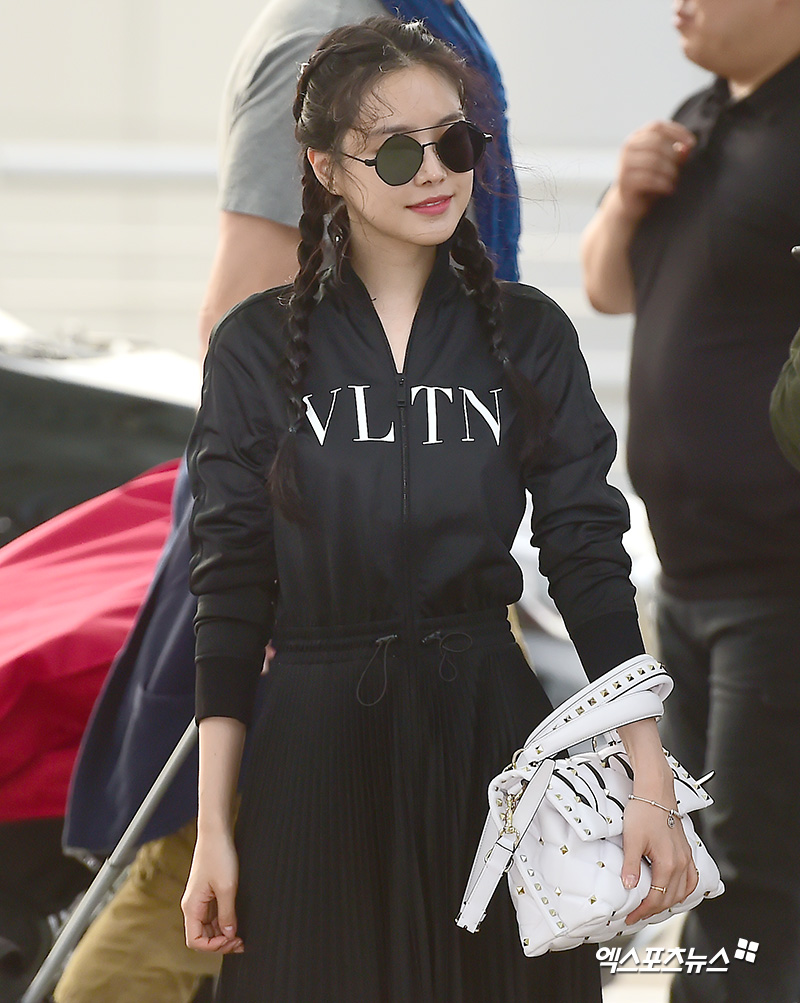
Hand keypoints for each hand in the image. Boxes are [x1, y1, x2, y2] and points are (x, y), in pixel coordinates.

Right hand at [181, 831, 243, 952]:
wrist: (216, 833)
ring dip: (223, 934)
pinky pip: (213, 916)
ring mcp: (200, 900)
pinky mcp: (207, 894)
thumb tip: (229, 935)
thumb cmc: (218, 856)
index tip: (231, 940)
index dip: (213, 946)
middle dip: (220, 943)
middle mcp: (192, 906)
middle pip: (202, 937)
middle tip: (240, 942)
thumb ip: (227, 914)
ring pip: (208, 928)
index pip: (195, 941)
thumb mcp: (227, 887)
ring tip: (240, 936)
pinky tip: (236, 922)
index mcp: (191, 907)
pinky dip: (223, 922)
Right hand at [612, 120, 695, 223]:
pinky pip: (648, 179)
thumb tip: (687, 147)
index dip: (676, 132)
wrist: (630, 205)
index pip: (657, 126)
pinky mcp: (624, 181)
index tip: (692, 144)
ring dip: (669, 172)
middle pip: (657, 142)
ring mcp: (624, 164)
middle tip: (679, 169)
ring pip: (653, 160)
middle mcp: (628, 147)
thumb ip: (676, 153)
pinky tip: (669, 189)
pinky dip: (663, 184)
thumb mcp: (665, 164)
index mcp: (636, 138)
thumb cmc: (650, 181)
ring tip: (674, 180)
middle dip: (673, 155)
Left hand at [620, 768, 698, 925]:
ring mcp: (686, 857)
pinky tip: (676, 891)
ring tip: (653, 907)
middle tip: (637, 915)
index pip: (656, 897)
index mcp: (668, 863)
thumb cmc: (643, 811)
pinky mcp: (686, 851)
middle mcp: (681, 863)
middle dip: (653, 910)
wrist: (656, 791)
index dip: (642, 911)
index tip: (631, 917)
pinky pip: (691, 878)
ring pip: (683, 891)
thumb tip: (629, 886)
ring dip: (669, 902)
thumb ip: (631, 865)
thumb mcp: (632, 839)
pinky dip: (684, 890)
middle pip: (670, 898)